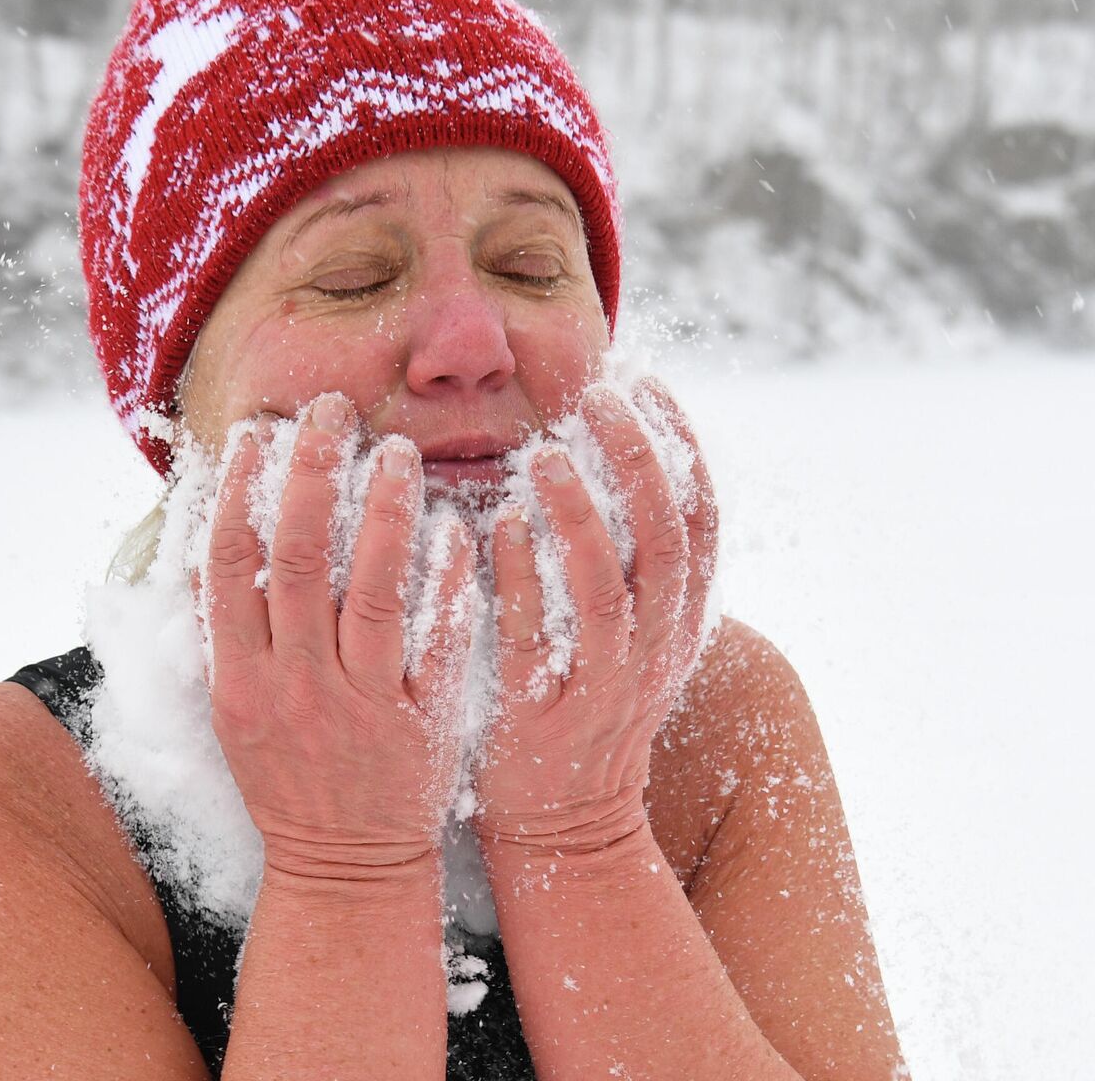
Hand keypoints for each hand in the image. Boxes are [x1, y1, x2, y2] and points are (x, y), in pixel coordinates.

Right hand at [205, 393, 473, 880]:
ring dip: (383, 513)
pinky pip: (437, 645)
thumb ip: (232, 630)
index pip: (228, 566)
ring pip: (371, 594)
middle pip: (298, 561)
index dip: (239, 491)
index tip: (257, 430)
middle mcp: (295, 687)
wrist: (345, 869)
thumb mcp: (239, 709)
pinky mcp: (424, 725)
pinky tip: (455, 527)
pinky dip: (445, 583)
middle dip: (311, 476)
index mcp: (239, 679)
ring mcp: (362, 706)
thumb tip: (222, 535)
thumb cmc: (291, 776)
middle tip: (333, 409)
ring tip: (398, 449)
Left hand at [473, 378, 718, 856]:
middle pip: (663, 540)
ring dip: (579, 514)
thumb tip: (619, 460)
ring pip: (607, 587)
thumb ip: (630, 558)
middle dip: (637, 460)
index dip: (678, 444)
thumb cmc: (590, 701)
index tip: (644, 381)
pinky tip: (500, 525)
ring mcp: (603, 683)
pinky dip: (525, 578)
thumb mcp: (634, 632)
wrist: (567, 818)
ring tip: (544, 453)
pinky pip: (539, 638)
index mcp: (679, 618)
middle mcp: (654, 647)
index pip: (699, 518)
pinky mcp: (545, 712)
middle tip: (596, 396)